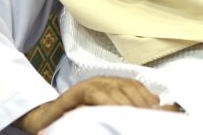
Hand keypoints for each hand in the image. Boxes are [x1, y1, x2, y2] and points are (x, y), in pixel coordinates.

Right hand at [14, 76, 170, 133]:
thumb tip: (158, 106)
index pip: (134, 85)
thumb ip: (129, 109)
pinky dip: (106, 101)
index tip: (158, 110)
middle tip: (149, 116)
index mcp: (110, 85)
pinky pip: (94, 94)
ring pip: (113, 89)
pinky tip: (114, 111)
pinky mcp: (75, 93)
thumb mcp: (106, 113)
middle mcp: (100, 82)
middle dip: (140, 101)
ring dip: (126, 102)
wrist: (44, 120)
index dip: (146, 96)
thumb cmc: (76, 119)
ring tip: (136, 116)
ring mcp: (88, 85)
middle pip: (126, 86)